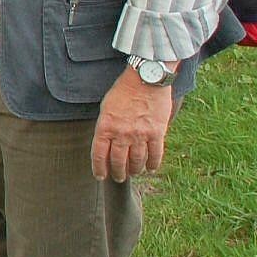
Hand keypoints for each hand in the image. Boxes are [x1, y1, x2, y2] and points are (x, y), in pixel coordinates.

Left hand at [91, 67, 173, 181]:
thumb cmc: (123, 90)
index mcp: (105, 127)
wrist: (146, 79)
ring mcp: (140, 135)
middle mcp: (121, 134)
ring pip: (136, 161)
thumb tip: (107, 142)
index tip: (101, 176)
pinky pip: (155, 154)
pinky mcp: (157, 133)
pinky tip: (151, 168)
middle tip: (118, 177)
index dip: (99, 169)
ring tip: (133, 173)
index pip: (99, 155)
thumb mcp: (106, 107)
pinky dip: (153, 164)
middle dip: (118, 172)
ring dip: (134, 170)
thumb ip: (106, 126)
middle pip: (118, 161)